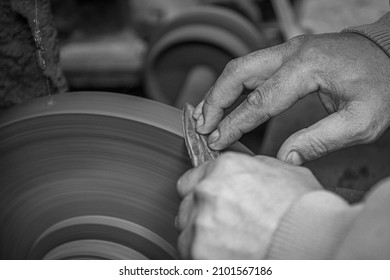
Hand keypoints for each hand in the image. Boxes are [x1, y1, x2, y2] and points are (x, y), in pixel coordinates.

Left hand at [176, 152, 321, 258]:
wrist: (313, 244)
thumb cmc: (305, 212)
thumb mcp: (284, 173)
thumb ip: (254, 167)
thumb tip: (246, 170)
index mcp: (224, 168)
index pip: (192, 179)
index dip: (203, 193)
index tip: (210, 203)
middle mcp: (207, 191)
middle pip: (187, 204)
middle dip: (201, 214)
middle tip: (224, 226)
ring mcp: (200, 223)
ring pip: (186, 230)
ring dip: (202, 236)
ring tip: (229, 244)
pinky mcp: (198, 253)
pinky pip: (189, 254)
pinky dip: (204, 257)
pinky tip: (228, 256)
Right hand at [194, 33, 389, 164]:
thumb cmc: (383, 84)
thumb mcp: (362, 120)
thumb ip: (321, 140)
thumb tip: (284, 158)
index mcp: (308, 67)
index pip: (259, 100)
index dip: (234, 123)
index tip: (216, 141)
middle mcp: (292, 53)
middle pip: (238, 72)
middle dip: (215, 100)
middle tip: (200, 126)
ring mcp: (289, 50)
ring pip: (241, 67)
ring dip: (219, 91)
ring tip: (204, 115)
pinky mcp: (289, 55)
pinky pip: (252, 67)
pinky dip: (233, 85)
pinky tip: (225, 100)